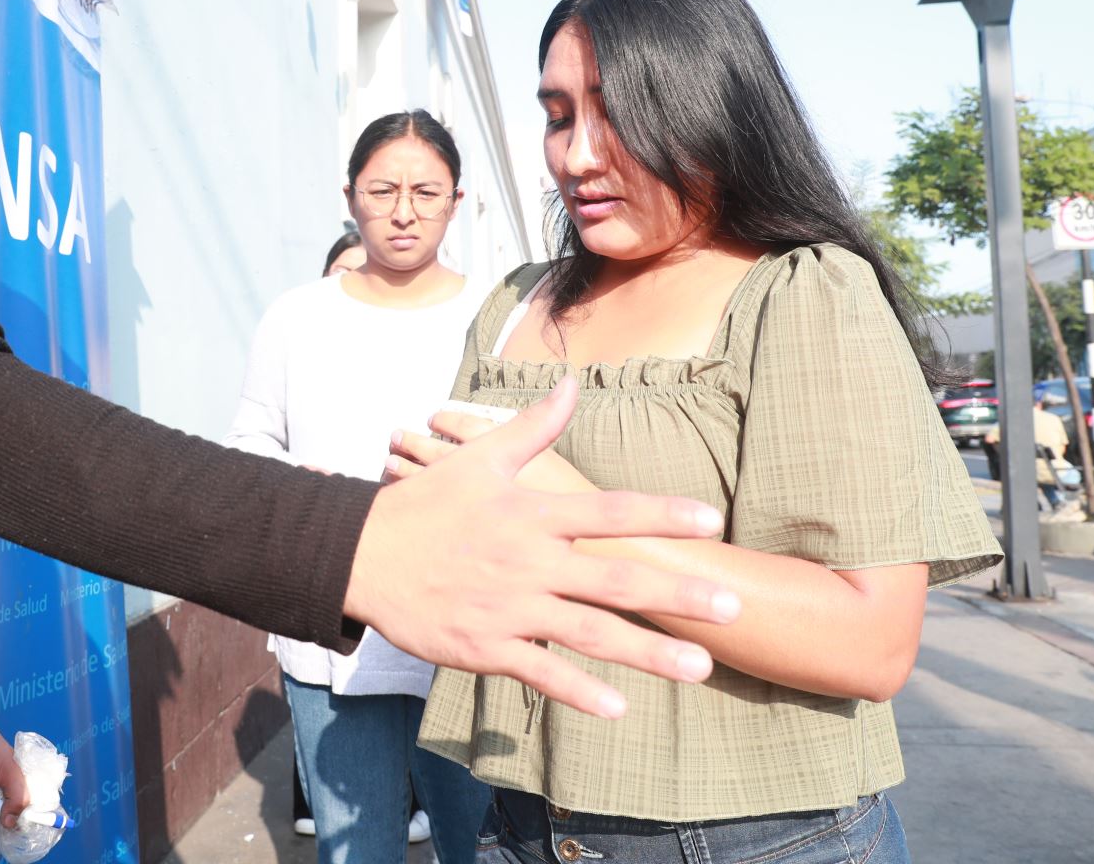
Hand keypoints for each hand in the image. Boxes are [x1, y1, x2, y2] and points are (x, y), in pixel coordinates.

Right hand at [345, 376, 740, 719]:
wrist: (361, 556)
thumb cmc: (424, 506)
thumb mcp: (478, 459)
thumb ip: (534, 427)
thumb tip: (572, 385)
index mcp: (531, 513)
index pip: (609, 511)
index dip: (661, 514)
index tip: (709, 520)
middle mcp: (529, 561)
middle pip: (616, 578)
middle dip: (678, 594)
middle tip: (733, 607)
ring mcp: (510, 607)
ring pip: (592, 633)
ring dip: (649, 652)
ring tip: (700, 668)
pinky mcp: (487, 645)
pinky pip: (542, 672)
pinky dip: (581, 691)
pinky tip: (620, 708)